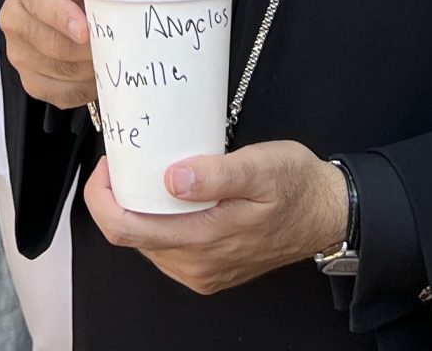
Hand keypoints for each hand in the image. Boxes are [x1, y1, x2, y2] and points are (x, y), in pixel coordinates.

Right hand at [0, 0, 119, 109]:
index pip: (39, 2)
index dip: (62, 17)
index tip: (86, 31)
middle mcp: (13, 18)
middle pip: (49, 43)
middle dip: (86, 48)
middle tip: (115, 45)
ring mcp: (18, 52)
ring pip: (58, 71)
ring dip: (89, 68)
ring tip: (110, 55)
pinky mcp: (29, 80)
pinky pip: (60, 94)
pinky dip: (84, 87)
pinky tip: (97, 72)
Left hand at [82, 142, 349, 296]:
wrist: (328, 214)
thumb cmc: (297, 187)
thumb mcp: (261, 167)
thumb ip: (217, 174)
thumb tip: (172, 179)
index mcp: (203, 241)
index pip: (126, 229)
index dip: (103, 197)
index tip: (109, 164)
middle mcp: (196, 265)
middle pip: (131, 236)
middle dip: (119, 198)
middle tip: (129, 160)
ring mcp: (202, 271)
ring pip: (147, 242)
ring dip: (140, 208)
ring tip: (149, 172)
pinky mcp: (209, 269)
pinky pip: (167, 247)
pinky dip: (159, 220)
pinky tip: (171, 194)